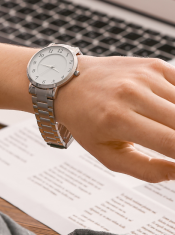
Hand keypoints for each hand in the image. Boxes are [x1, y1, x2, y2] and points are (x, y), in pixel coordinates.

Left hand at [55, 56, 174, 182]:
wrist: (70, 83)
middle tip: (170, 143)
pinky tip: (167, 111)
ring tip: (164, 128)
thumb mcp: (107, 154)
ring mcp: (144, 76)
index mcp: (117, 119)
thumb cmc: (86, 121)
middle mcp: (131, 93)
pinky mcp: (153, 65)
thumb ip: (146, 170)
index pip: (171, 143)